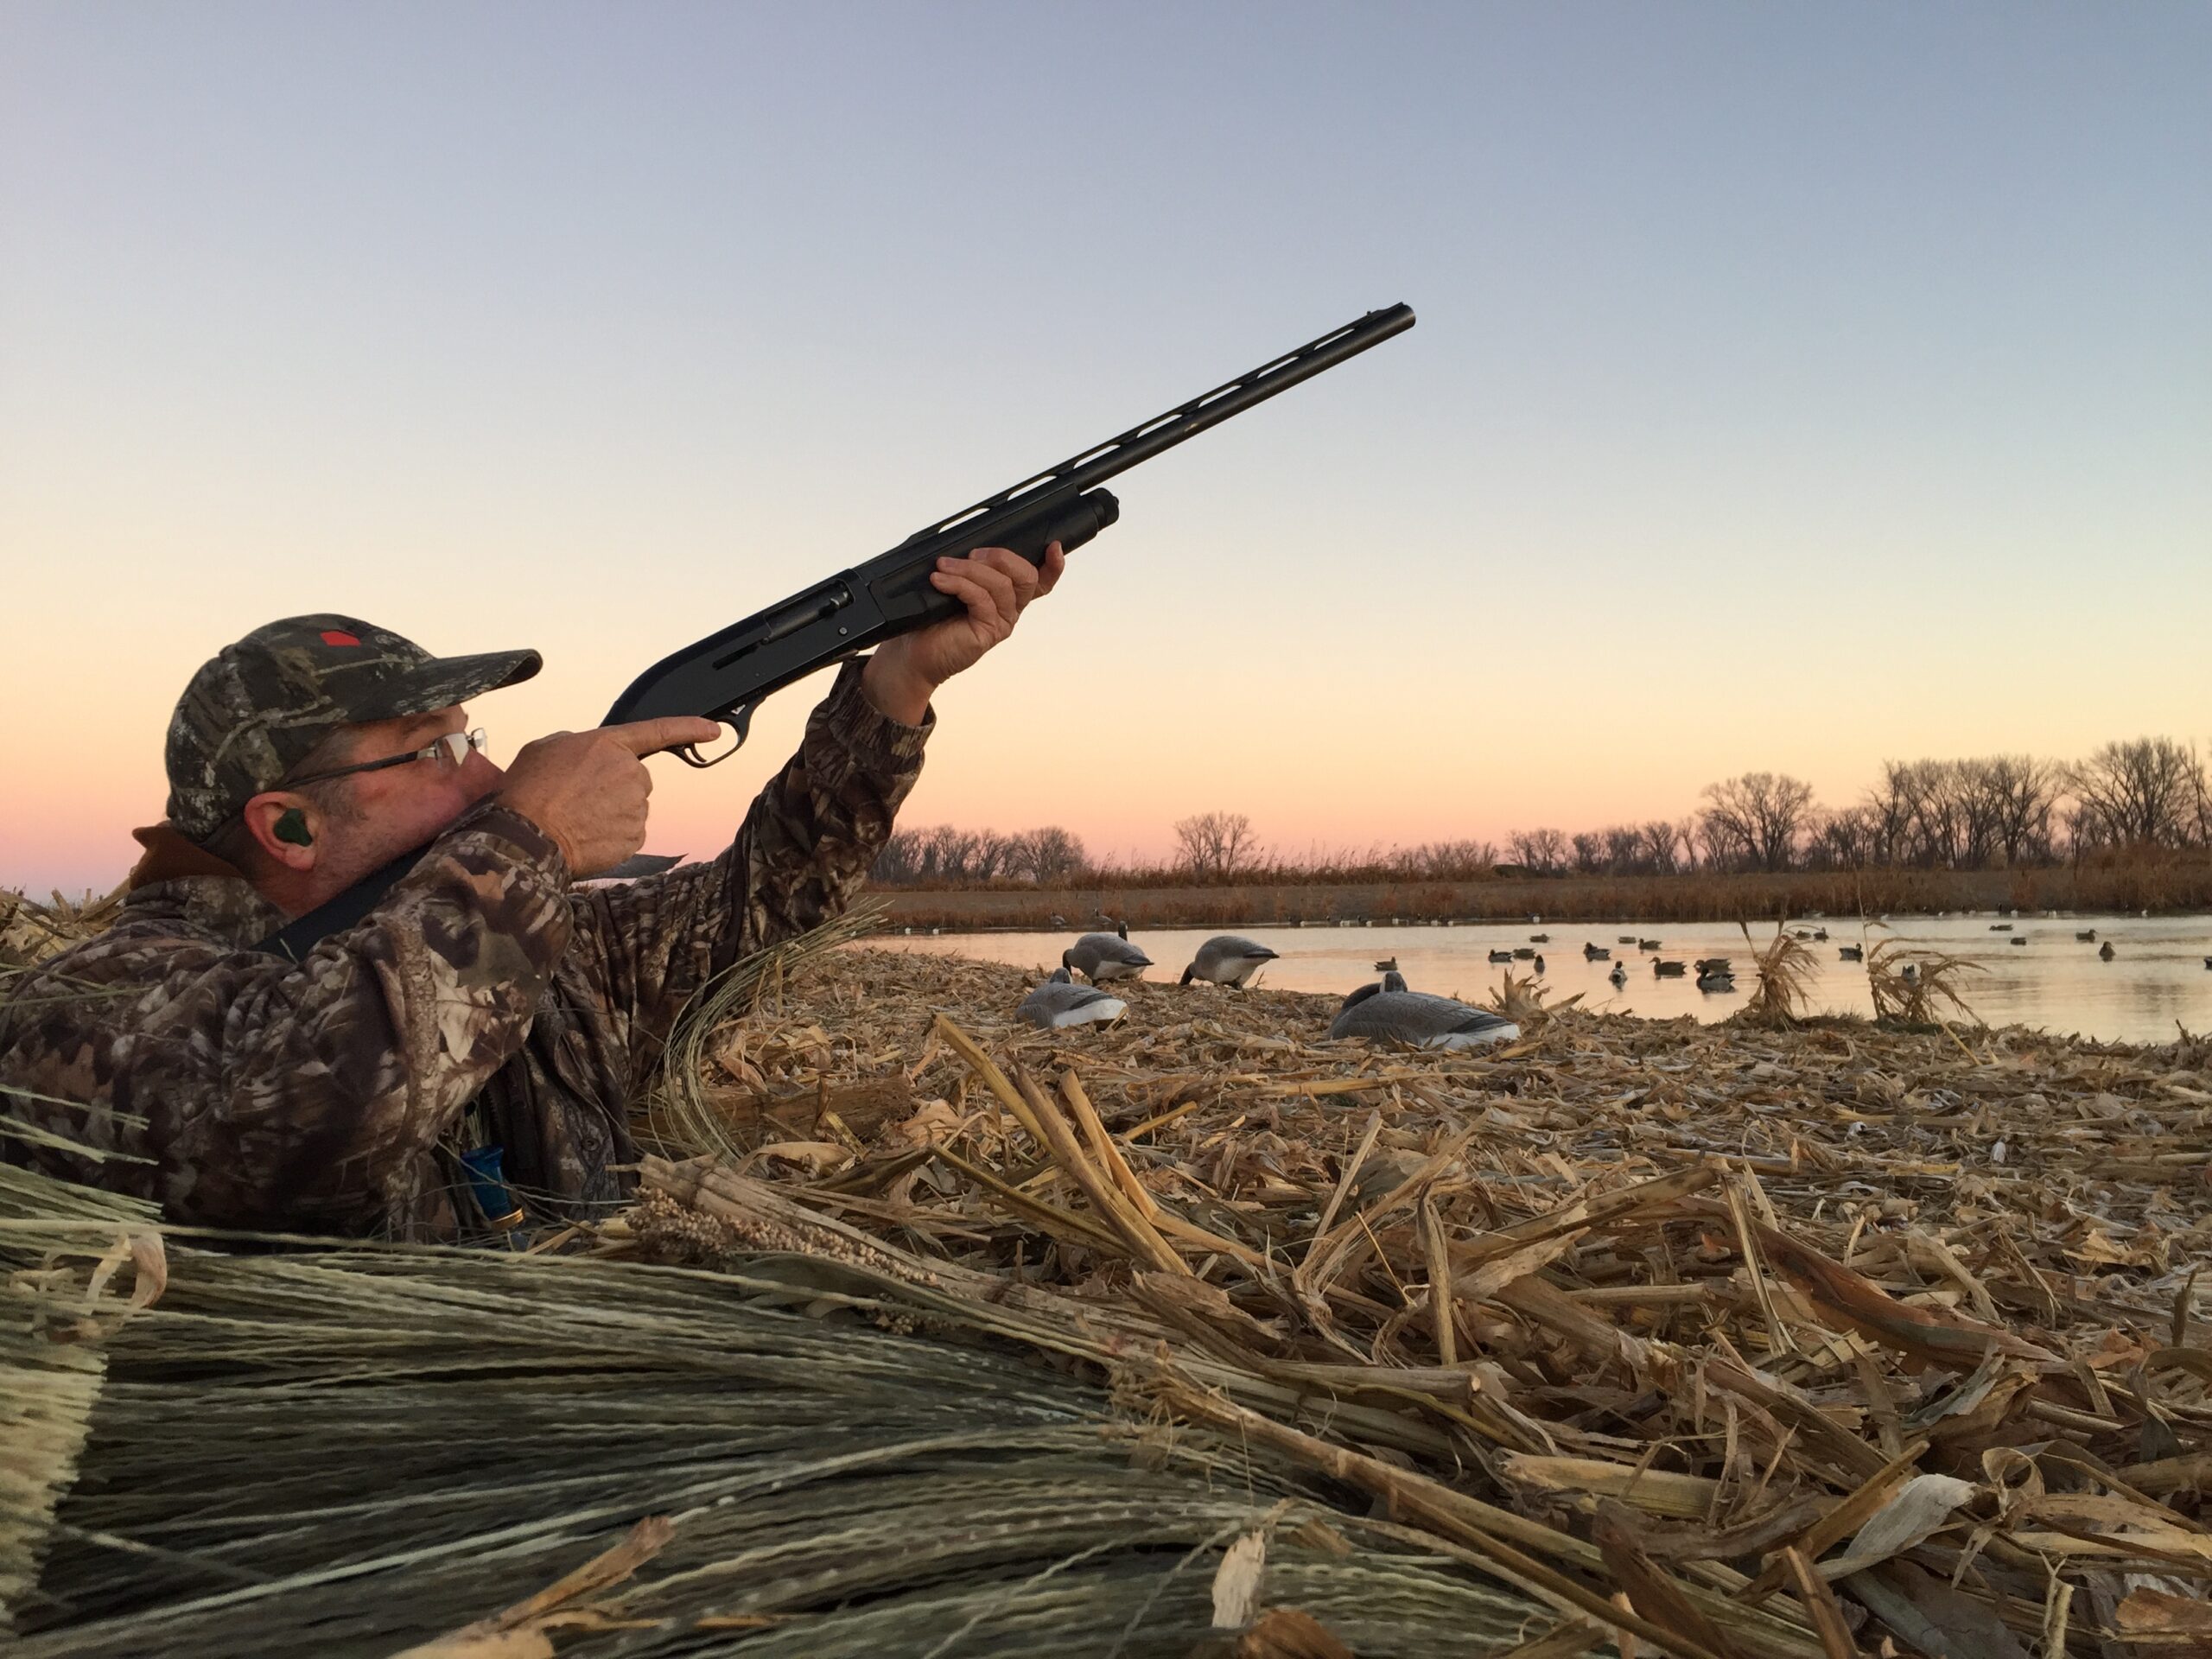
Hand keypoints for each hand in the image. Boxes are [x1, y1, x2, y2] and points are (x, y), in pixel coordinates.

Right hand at [495, 716, 720, 875]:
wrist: (524, 836)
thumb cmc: (527, 791)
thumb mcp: (544, 749)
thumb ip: (575, 744)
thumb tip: (585, 753)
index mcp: (608, 744)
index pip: (658, 731)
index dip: (689, 729)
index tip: (714, 731)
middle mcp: (629, 772)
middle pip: (635, 780)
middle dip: (613, 788)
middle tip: (578, 799)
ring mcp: (635, 806)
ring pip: (631, 809)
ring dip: (610, 814)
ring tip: (576, 818)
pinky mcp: (635, 837)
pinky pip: (628, 835)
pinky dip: (610, 838)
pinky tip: (584, 836)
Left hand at [862, 542, 1064, 722]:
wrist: (913, 651)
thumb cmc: (931, 618)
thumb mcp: (952, 583)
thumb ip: (969, 566)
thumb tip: (965, 545)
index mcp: (1006, 595)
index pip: (1040, 581)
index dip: (1053, 565)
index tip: (1054, 546)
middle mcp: (1009, 609)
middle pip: (1026, 576)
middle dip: (1000, 556)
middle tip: (971, 555)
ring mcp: (1001, 622)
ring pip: (1002, 585)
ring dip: (970, 569)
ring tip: (943, 566)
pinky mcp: (988, 632)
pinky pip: (981, 599)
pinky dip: (959, 584)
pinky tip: (940, 581)